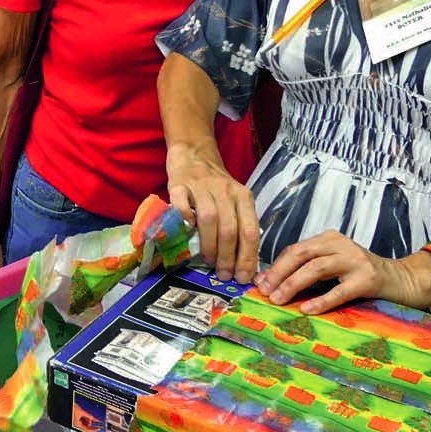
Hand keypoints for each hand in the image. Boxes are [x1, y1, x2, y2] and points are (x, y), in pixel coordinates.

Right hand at [166, 145, 259, 283]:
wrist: (195, 153)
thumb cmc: (217, 185)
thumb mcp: (235, 200)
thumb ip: (240, 224)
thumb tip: (243, 263)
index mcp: (243, 197)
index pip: (250, 231)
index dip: (248, 257)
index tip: (243, 277)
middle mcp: (226, 191)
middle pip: (230, 229)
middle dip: (228, 257)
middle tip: (224, 275)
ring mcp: (202, 187)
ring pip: (210, 220)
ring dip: (209, 245)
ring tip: (208, 261)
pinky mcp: (180, 185)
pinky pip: (182, 205)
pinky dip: (185, 221)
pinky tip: (186, 233)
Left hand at [256, 231, 430, 314]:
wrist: (403, 280)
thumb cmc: (361, 275)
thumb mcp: (334, 265)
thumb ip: (309, 269)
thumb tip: (272, 283)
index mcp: (329, 239)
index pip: (295, 249)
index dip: (275, 265)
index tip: (259, 282)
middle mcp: (341, 245)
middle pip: (301, 254)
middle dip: (279, 273)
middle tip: (265, 291)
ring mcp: (355, 261)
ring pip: (316, 269)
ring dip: (293, 285)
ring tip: (279, 300)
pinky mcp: (368, 280)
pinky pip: (339, 291)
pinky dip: (321, 300)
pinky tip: (307, 310)